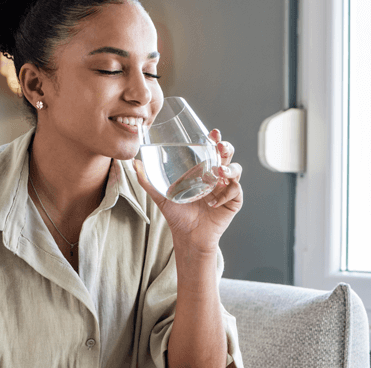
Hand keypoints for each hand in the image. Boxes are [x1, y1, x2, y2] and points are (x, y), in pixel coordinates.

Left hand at [133, 129, 242, 253]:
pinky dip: (227, 193)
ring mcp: (226, 188)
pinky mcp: (233, 202)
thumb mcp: (160, 195)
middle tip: (219, 148)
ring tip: (218, 172)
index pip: (211, 150)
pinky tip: (213, 201)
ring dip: (229, 168)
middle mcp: (216, 176)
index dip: (215, 140)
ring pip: (236, 170)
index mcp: (202, 170)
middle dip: (225, 148)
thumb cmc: (177, 215)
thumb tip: (134, 162)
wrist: (188, 236)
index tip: (213, 133)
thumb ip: (147, 180)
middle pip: (227, 156)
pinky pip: (236, 191)